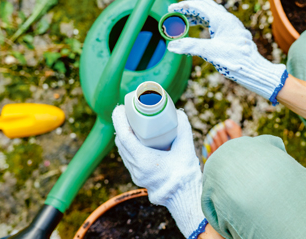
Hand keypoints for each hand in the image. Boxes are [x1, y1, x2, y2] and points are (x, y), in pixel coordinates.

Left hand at [113, 106, 204, 237]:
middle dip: (121, 125)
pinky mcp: (139, 177)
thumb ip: (183, 129)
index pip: (124, 136)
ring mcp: (136, 174)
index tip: (120, 108)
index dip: (119, 120)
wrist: (184, 196)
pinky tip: (136, 140)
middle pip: (121, 143)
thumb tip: (178, 113)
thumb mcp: (186, 148)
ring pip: (123, 151)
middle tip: (128, 112)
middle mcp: (136, 168)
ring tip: (131, 123)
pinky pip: (128, 158)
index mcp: (143, 160)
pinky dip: (129, 146)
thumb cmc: (185, 174)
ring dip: (124, 136)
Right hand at [167, 0, 286, 104]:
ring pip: (212, 14)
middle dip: (189, 9)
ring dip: (197, 16)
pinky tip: (201, 32)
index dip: (183, 6)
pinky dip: (205, 23)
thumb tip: (171, 46)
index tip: (171, 9)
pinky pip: (218, 22)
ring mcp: (233, 26)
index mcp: (222, 19)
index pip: (199, 6)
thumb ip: (190, 46)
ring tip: (185, 22)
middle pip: (206, 7)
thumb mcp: (210, 52)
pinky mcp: (234, 34)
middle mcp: (229, 19)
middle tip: (176, 14)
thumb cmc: (235, 60)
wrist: (255, 69)